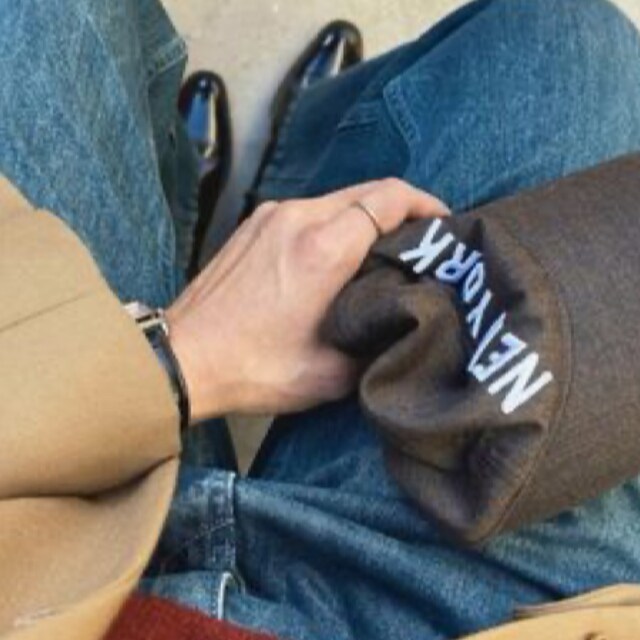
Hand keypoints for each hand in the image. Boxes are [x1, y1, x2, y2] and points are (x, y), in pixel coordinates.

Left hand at [166, 178, 448, 423]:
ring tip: (383, 250)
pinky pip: (308, 210)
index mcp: (323, 249)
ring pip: (338, 199)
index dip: (426, 204)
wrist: (184, 358)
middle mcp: (298, 219)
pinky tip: (338, 254)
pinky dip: (334, 222)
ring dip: (367, 216)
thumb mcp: (330, 373)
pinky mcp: (254, 225)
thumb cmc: (253, 368)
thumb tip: (399, 325)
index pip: (389, 198)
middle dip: (402, 208)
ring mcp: (271, 216)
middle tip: (421, 239)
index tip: (443, 224)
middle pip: (367, 191)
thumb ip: (376, 342)